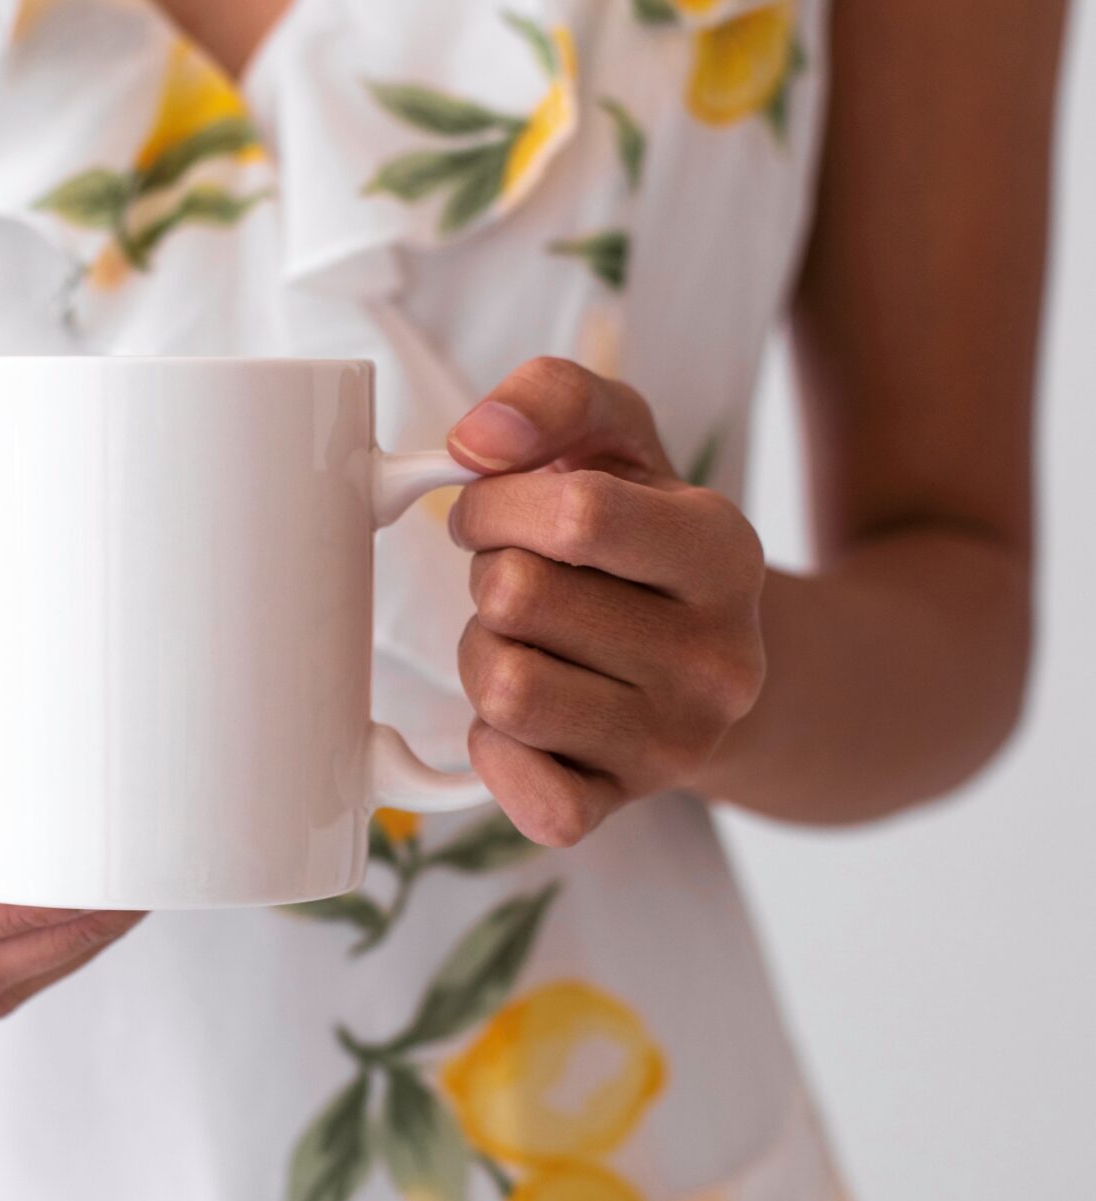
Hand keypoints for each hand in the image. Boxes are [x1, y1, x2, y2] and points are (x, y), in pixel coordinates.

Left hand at [445, 359, 766, 846]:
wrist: (715, 668)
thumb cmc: (643, 541)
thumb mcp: (621, 440)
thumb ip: (555, 396)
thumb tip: (477, 439)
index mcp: (724, 551)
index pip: (577, 515)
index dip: (497, 504)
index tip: (489, 509)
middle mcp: (717, 657)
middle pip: (517, 599)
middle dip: (487, 577)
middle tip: (517, 581)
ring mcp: (675, 742)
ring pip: (504, 690)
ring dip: (481, 654)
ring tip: (521, 640)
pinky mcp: (625, 803)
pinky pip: (524, 794)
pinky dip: (493, 750)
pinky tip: (520, 719)